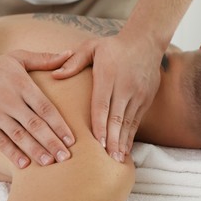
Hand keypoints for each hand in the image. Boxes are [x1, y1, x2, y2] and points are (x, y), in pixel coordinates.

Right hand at [0, 49, 74, 167]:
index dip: (60, 125)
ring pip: (19, 136)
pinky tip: (24, 164)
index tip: (71, 140)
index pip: (45, 108)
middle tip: (66, 157)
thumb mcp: (18, 58)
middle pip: (35, 125)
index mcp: (22, 84)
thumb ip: (44, 59)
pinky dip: (12, 153)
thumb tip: (69, 54)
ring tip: (50, 163)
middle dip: (52, 142)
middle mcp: (9, 100)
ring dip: (36, 150)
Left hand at [52, 34, 161, 160]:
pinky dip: (131, 135)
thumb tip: (54, 75)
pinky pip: (137, 120)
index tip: (97, 142)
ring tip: (117, 159)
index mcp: (108, 76)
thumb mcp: (92, 47)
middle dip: (112, 139)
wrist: (146, 42)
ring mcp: (137, 94)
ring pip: (128, 122)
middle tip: (107, 158)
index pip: (102, 104)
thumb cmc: (114, 46)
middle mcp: (125, 87)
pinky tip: (126, 148)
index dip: (100, 124)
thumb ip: (74, 62)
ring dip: (123, 141)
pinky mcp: (146, 99)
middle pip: (117, 117)